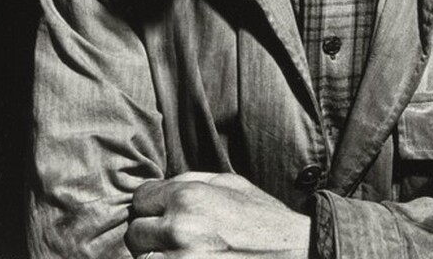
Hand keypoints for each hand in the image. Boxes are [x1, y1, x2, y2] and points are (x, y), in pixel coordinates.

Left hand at [126, 171, 310, 258]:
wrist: (296, 256)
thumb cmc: (264, 220)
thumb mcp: (231, 183)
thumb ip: (190, 180)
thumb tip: (159, 187)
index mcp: (188, 198)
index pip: (140, 199)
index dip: (152, 205)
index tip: (164, 213)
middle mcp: (180, 231)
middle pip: (136, 234)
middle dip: (151, 235)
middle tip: (174, 239)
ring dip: (157, 258)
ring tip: (182, 255)